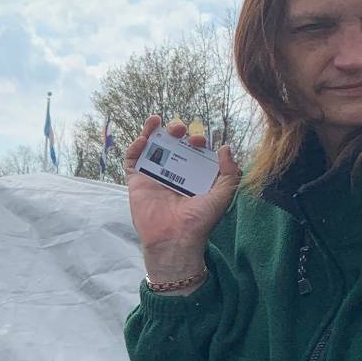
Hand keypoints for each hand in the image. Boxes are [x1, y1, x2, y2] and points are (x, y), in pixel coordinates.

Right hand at [125, 116, 240, 282]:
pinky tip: (142, 139)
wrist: (175, 239)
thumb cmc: (199, 221)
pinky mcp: (137, 183)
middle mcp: (173, 174)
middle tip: (179, 130)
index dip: (196, 140)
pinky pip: (132, 161)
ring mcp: (154, 177)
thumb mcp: (223, 195)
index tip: (198, 141)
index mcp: (193, 176)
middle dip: (176, 131)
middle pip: (172, 145)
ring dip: (152, 131)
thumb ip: (229, 172)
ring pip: (151, 148)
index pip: (193, 151)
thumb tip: (225, 148)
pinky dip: (134, 148)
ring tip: (157, 121)